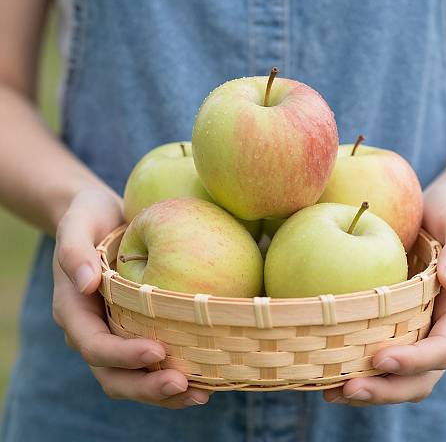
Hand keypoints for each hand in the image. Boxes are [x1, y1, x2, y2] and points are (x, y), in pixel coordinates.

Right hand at [52, 188, 210, 407]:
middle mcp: (95, 330)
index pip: (94, 345)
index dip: (122, 355)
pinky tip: (206, 376)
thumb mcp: (76, 223)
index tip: (156, 352)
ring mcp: (117, 332)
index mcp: (75, 311)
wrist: (102, 218)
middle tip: (183, 385)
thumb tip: (86, 283)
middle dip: (146, 387)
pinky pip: (153, 360)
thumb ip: (74, 251)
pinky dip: (175, 372)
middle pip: (114, 375)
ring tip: (200, 393)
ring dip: (164, 392)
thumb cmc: (88, 218)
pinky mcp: (138, 329)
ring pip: (135, 377)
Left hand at [324, 182, 445, 404]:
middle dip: (386, 389)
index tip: (381, 359)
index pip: (443, 348)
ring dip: (370, 389)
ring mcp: (418, 329)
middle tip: (347, 390)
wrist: (440, 214)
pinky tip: (328, 369)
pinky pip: (382, 353)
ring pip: (400, 376)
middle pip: (421, 376)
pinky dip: (359, 368)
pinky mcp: (397, 323)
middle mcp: (440, 327)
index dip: (415, 361)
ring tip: (332, 392)